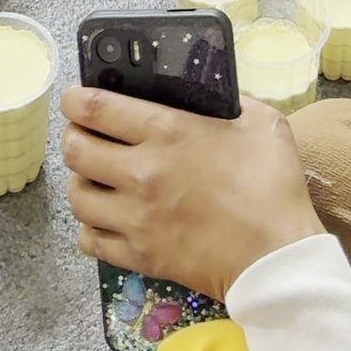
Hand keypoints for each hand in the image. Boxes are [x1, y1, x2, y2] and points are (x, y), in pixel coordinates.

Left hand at [60, 85, 322, 303]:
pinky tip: (104, 219)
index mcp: (167, 133)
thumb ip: (232, 100)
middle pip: (75, 150)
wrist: (277, 258)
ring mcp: (136, 218)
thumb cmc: (273, 186)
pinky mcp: (139, 256)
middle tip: (85, 135)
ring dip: (80, 182)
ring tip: (94, 178)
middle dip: (74, 137)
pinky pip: (90, 240)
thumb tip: (212, 92)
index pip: (95, 109)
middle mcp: (140, 173)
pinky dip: (89, 227)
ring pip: (76, 196)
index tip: (74, 98)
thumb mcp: (262, 123)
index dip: (75, 99)